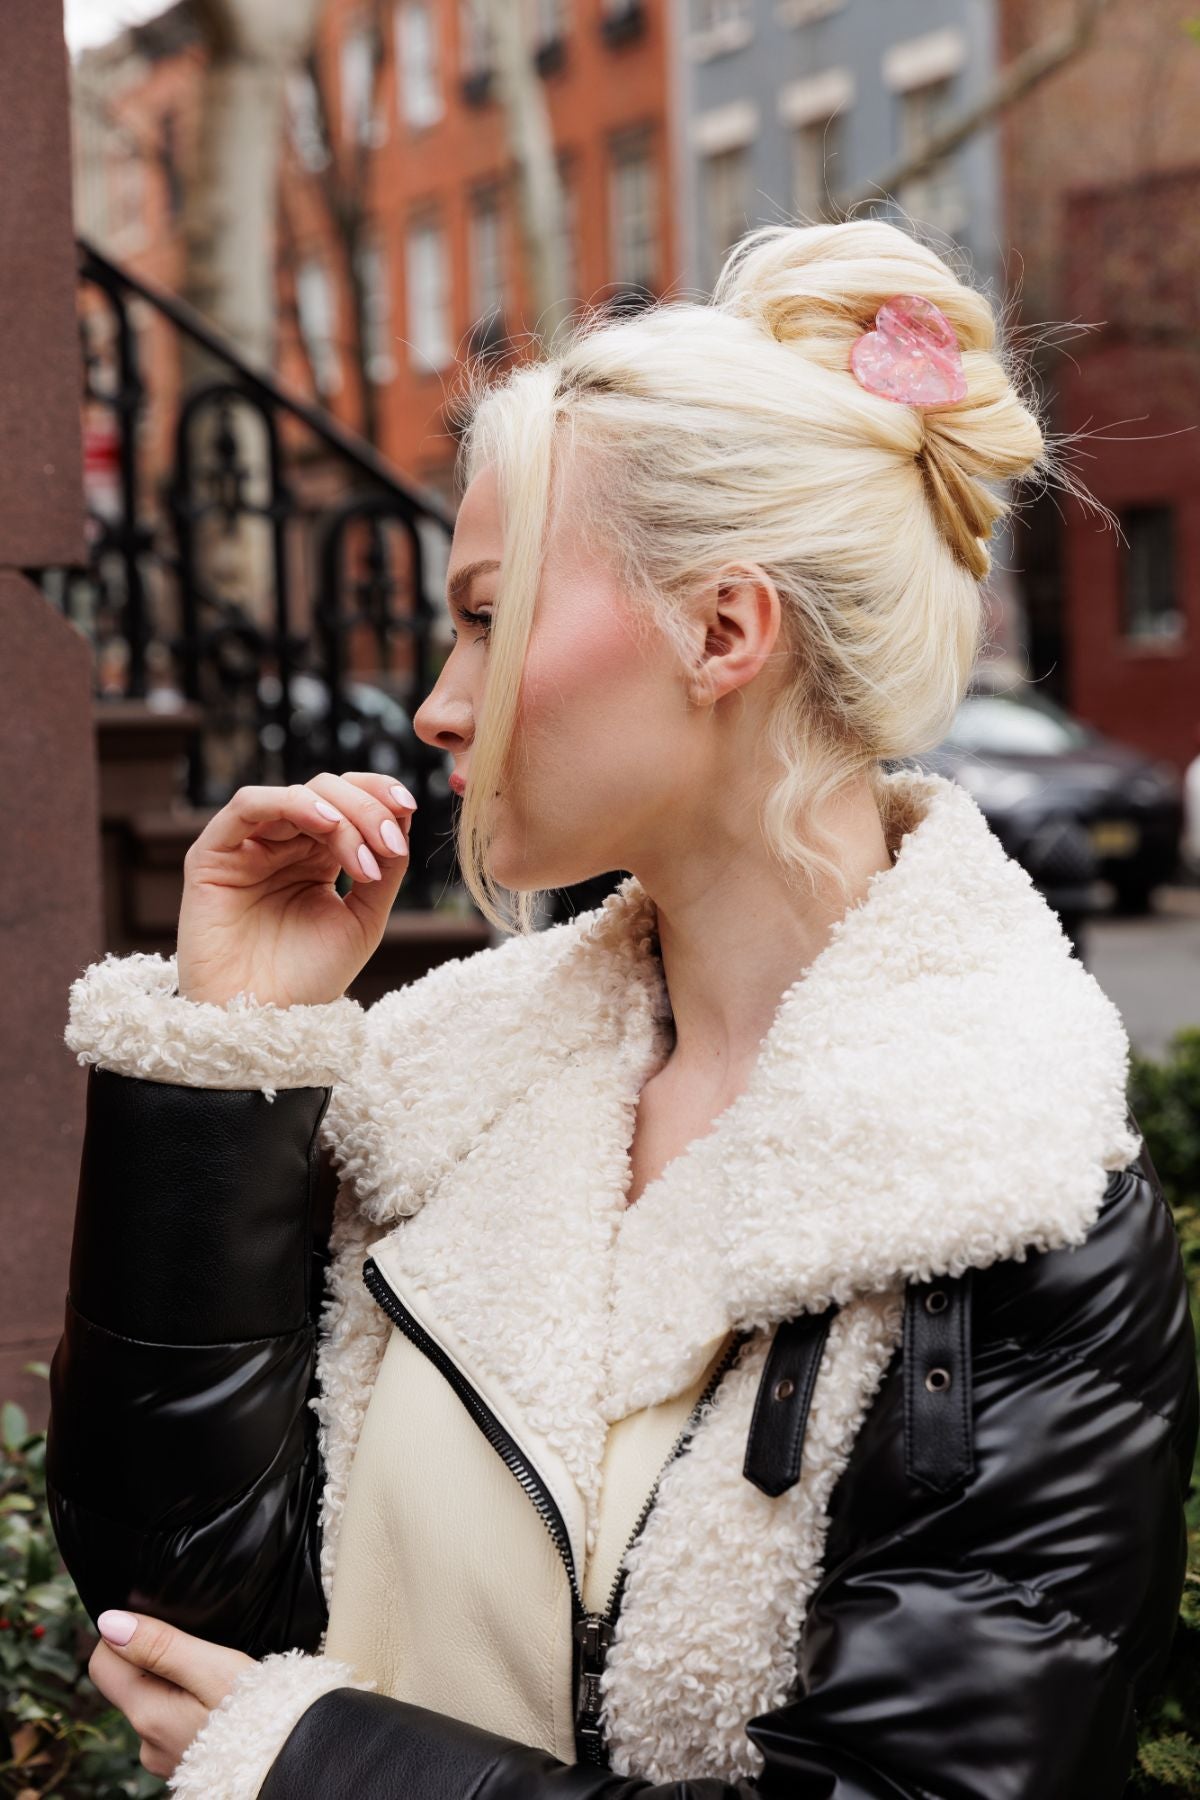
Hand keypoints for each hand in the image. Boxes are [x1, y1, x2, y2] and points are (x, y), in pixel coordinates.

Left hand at [88, 1608, 255, 1782]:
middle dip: (157, 1660)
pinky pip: (172, 1723)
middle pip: (130, 1682)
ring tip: (219, 1681)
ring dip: (176, 1684)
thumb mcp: (214, 1668)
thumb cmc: (260, 1714)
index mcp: (148, 1715)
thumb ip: (161, 1645)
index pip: (102, 1664)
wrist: (291, 1758)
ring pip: (154, 1702)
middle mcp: (147, 1742)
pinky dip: (189, 1707)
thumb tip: (109, 1623)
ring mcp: (164, 1757)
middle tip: (204, 1653)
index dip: (125, 1634)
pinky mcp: (183, 1763)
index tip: (166, 1627)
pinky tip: (221, 1705)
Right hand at [176, 771, 417, 1006]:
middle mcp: (282, 845)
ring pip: (296, 795)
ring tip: (365, 850)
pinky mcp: (212, 854)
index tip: (410, 807)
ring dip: (340, 811)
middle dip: (367, 810)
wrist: (266, 1021)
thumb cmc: (310, 978)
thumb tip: (400, 818)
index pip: (348, 803)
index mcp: (317, 857)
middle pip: (327, 793)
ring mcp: (247, 847)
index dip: (378, 794)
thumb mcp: (362, 920)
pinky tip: (325, 823)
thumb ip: (384, 871)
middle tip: (390, 844)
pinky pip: (247, 805)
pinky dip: (290, 803)